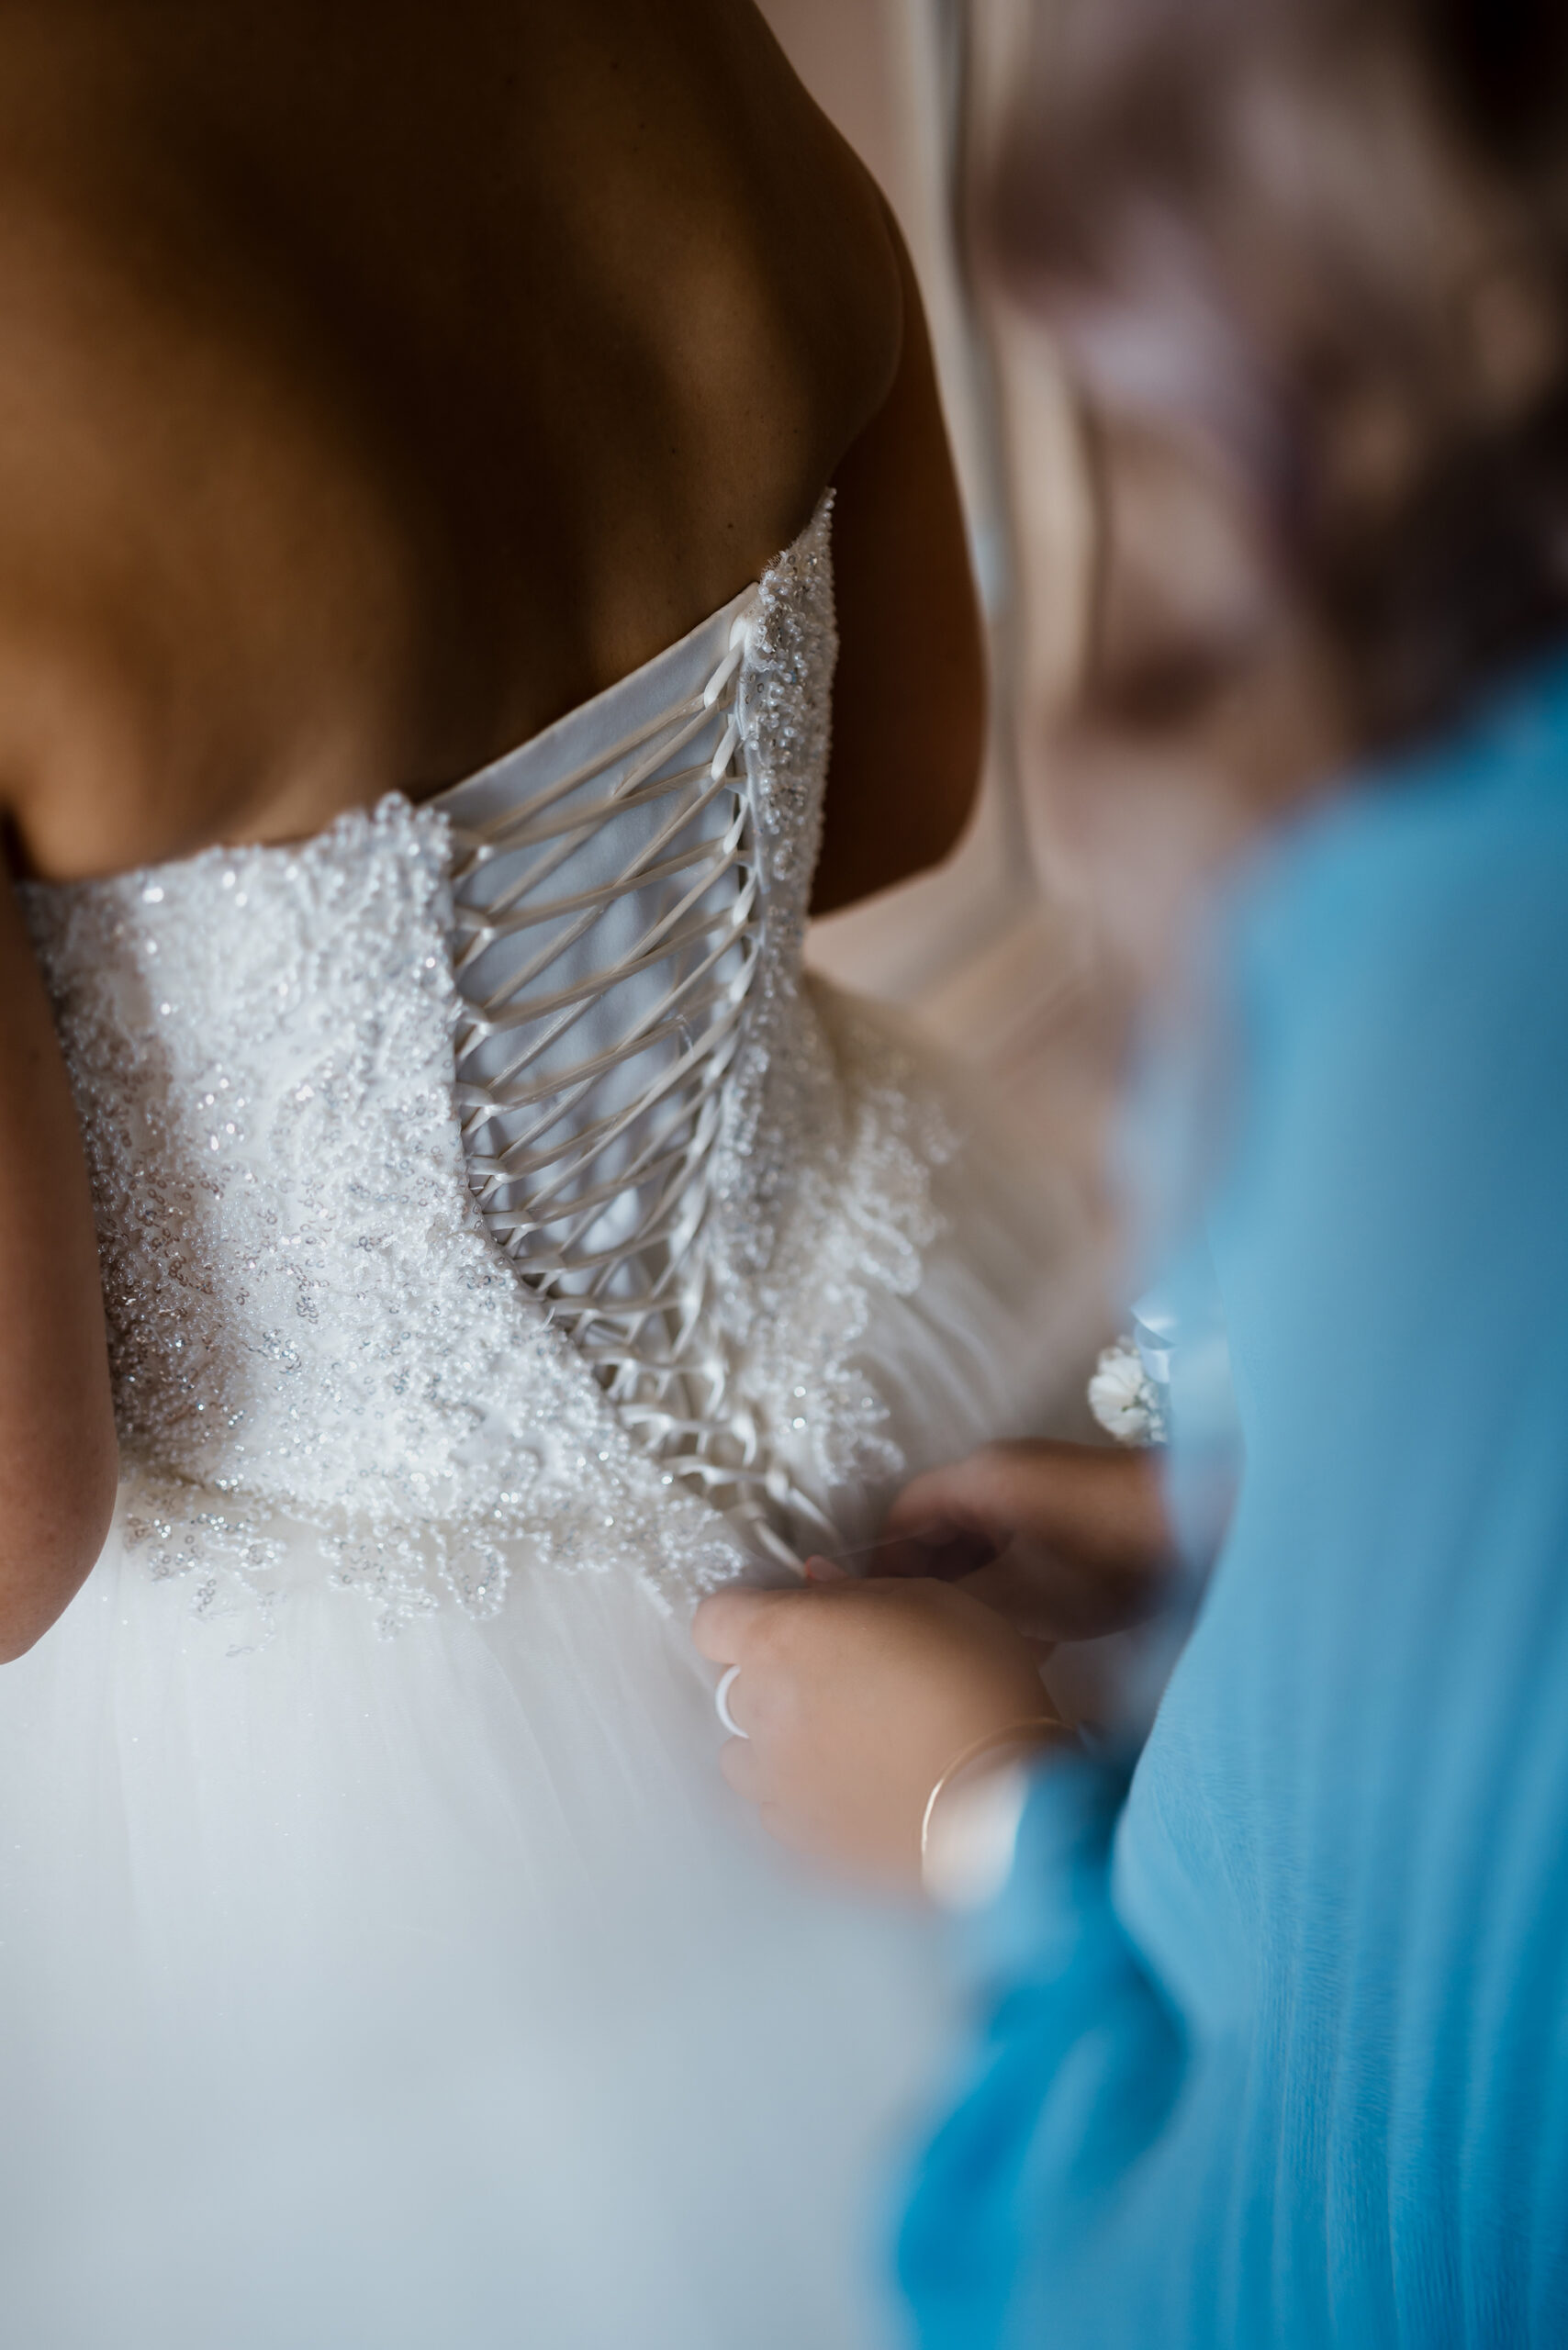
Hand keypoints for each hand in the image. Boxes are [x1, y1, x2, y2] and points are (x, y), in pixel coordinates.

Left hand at [692, 1576, 1053, 1890]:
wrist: (1007, 1796)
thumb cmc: (976, 1686)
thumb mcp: (930, 1601)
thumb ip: (856, 1590)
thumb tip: (818, 1584)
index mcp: (783, 1639)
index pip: (714, 1620)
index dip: (743, 1617)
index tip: (777, 1620)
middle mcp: (765, 1709)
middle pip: (735, 1687)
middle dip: (775, 1679)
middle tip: (840, 1678)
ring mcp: (778, 1780)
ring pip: (747, 1754)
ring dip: (780, 1742)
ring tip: (845, 1741)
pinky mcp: (802, 1837)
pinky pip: (778, 1810)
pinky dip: (803, 1797)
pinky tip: (854, 1786)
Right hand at [878, 1440, 1173, 1642]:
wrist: (1203, 1528)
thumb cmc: (1105, 1557)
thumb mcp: (1022, 1595)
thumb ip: (960, 1605)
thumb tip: (915, 1622)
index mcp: (980, 1478)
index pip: (904, 1515)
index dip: (885, 1566)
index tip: (882, 1618)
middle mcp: (1005, 1475)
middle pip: (943, 1530)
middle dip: (932, 1586)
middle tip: (924, 1643)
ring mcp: (1045, 1492)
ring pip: (985, 1545)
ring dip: (975, 1594)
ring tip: (974, 1651)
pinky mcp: (1078, 1515)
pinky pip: (1022, 1549)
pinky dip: (1013, 1590)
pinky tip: (1028, 1643)